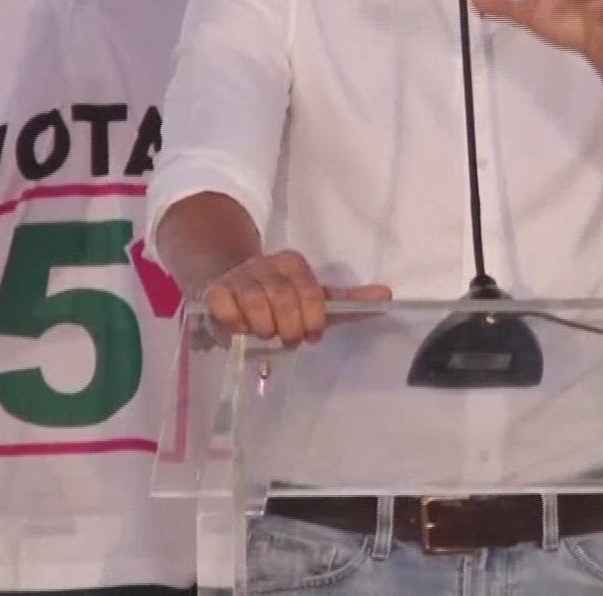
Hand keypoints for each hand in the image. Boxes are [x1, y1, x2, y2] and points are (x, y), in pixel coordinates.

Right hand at [202, 250, 390, 345]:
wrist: (227, 282)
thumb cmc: (276, 298)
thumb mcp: (312, 298)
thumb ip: (347, 301)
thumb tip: (387, 296)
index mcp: (293, 264)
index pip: (312, 293)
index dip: (313, 320)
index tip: (311, 335)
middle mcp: (266, 264)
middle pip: (284, 299)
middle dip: (289, 328)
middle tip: (288, 339)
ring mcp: (239, 275)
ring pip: (255, 302)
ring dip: (263, 327)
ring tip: (265, 335)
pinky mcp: (214, 289)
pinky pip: (224, 305)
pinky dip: (235, 322)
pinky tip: (240, 328)